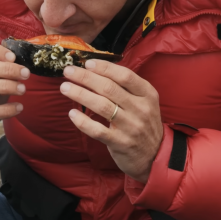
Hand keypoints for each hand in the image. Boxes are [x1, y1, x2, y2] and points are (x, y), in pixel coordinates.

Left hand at [60, 59, 162, 182]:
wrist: (156, 156)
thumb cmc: (142, 121)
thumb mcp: (143, 101)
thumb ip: (124, 86)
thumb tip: (94, 68)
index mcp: (147, 94)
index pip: (125, 76)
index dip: (104, 68)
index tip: (87, 63)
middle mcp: (141, 109)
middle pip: (109, 88)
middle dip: (85, 77)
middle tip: (68, 71)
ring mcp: (131, 127)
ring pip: (102, 106)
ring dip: (80, 94)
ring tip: (65, 87)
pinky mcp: (120, 143)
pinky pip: (98, 130)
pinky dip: (83, 121)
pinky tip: (72, 114)